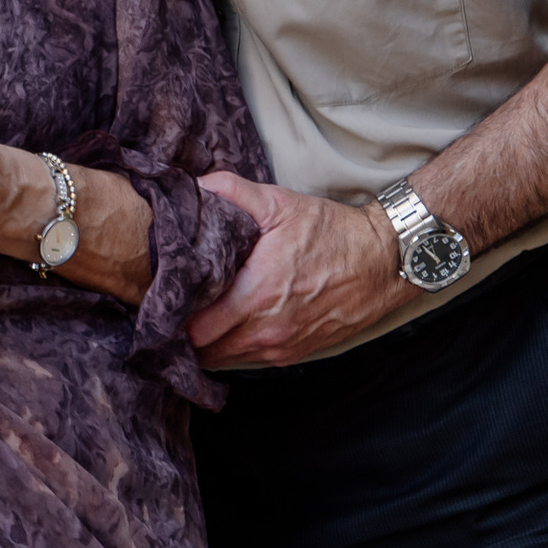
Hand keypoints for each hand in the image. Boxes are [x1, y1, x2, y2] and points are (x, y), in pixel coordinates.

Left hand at [185, 173, 402, 369]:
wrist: (384, 261)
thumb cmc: (333, 233)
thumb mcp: (281, 204)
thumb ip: (234, 193)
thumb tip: (197, 185)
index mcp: (258, 295)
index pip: (196, 329)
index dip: (173, 318)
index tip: (162, 301)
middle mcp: (269, 329)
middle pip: (205, 352)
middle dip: (184, 336)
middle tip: (172, 312)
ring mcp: (284, 345)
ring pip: (227, 361)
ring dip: (208, 346)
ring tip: (195, 320)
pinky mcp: (297, 352)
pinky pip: (252, 361)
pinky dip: (234, 349)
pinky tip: (227, 328)